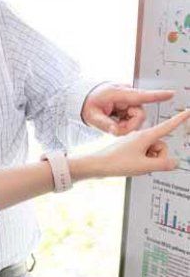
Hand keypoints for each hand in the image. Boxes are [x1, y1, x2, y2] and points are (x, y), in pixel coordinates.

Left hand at [75, 109, 189, 178]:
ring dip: (149, 160)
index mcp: (145, 136)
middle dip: (158, 156)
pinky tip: (131, 165)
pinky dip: (142, 161)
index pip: (167, 126)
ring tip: (135, 164)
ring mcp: (134, 142)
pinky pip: (143, 154)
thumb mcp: (143, 166)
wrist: (95, 164)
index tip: (188, 111)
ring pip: (152, 151)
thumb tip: (174, 162)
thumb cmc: (115, 162)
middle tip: (144, 163)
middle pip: (161, 145)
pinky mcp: (129, 148)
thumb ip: (163, 164)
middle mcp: (140, 136)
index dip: (179, 119)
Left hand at [81, 84, 174, 134]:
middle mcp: (127, 96)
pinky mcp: (130, 106)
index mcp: (118, 94)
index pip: (140, 95)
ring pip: (137, 119)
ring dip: (126, 125)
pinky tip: (115, 120)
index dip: (157, 96)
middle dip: (129, 125)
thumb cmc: (87, 104)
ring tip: (112, 122)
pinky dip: (125, 123)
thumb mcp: (91, 116)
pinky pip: (132, 119)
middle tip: (114, 128)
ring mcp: (129, 101)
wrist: (84, 99)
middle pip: (139, 115)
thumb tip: (116, 131)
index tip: (171, 94)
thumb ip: (104, 124)